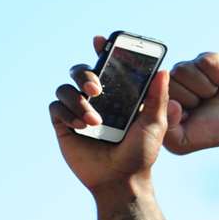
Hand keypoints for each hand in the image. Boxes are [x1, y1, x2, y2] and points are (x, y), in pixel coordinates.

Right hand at [50, 35, 175, 190]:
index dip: (102, 50)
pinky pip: (55, 107)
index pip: (107, 66)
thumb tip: (163, 71)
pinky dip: (67, 113)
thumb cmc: (141, 152)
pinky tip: (82, 127)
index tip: (100, 39)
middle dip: (85, 74)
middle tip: (96, 89)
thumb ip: (158, 98)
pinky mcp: (63, 124)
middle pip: (80, 71)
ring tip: (94, 121)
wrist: (122, 180)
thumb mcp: (155, 124)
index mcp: (118, 94)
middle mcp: (97, 99)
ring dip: (77, 101)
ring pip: (65, 88)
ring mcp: (78, 110)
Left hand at [163, 52, 218, 153]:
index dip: (177, 103)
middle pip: (173, 78)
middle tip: (206, 104)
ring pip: (187, 69)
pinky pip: (207, 61)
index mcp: (168, 98)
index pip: (157, 91)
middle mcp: (178, 81)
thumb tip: (169, 102)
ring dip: (207, 87)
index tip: (190, 113)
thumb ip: (167, 128)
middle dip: (194, 95)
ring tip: (217, 94)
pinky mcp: (212, 58)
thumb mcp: (187, 141)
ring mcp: (195, 68)